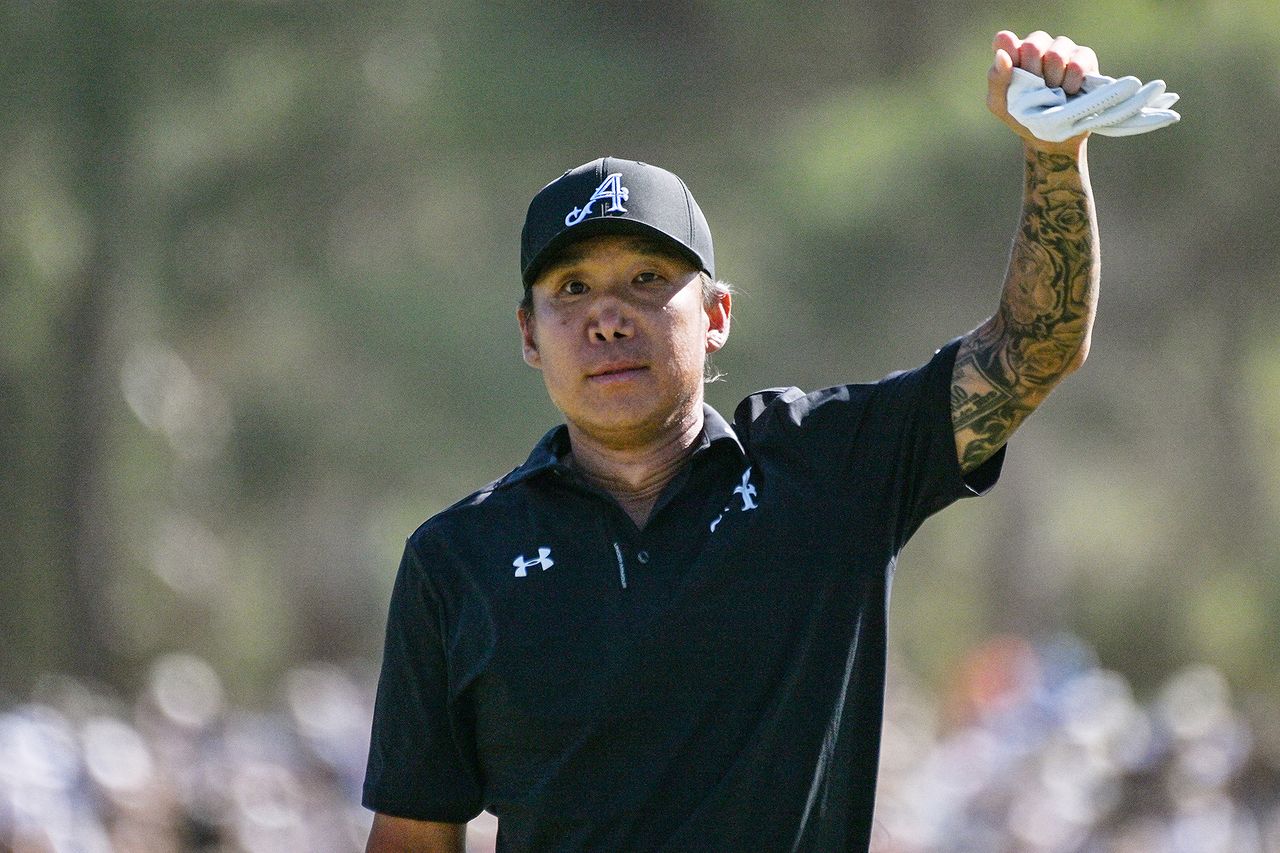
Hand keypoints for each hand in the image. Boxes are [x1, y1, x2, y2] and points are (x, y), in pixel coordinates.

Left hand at [987, 30, 1098, 149]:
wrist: (1051, 135)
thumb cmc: (1021, 116)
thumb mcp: (1000, 104)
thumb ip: (997, 79)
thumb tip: (1001, 54)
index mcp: (1012, 53)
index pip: (1004, 40)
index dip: (1010, 56)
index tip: (1015, 74)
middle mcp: (1037, 44)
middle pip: (1033, 44)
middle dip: (1033, 74)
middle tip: (1036, 91)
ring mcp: (1061, 48)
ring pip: (1056, 54)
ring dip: (1052, 80)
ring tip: (1052, 94)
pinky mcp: (1084, 57)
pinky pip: (1077, 63)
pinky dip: (1070, 83)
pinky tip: (1068, 92)